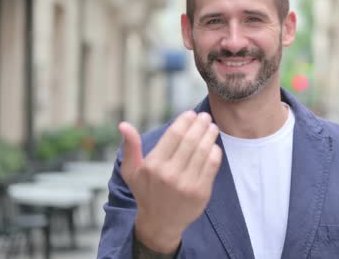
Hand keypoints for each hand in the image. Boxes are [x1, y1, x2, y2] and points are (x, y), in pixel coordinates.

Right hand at [119, 111, 221, 252]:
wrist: (159, 223)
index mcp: (152, 165)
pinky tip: (214, 146)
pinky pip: (212, 165)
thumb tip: (123, 124)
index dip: (184, 121)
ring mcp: (186, 184)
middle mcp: (169, 174)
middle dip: (200, 125)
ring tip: (212, 127)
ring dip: (209, 135)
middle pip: (190, 140)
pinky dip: (215, 152)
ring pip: (203, 151)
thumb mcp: (131, 171)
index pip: (174, 135)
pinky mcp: (201, 192)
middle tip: (205, 117)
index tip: (191, 114)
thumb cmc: (145, 192)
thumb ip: (130, 147)